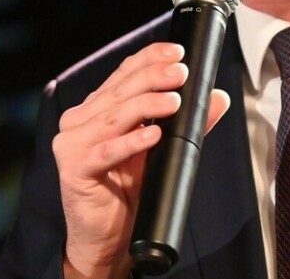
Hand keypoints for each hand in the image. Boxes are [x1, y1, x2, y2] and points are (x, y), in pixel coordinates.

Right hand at [52, 42, 230, 278]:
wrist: (106, 237)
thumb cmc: (128, 192)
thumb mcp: (162, 151)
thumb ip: (188, 125)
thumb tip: (217, 97)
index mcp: (97, 109)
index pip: (123, 73)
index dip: (149, 58)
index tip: (178, 52)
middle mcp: (80, 121)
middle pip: (120, 90)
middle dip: (153, 77)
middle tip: (181, 73)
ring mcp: (72, 144)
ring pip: (114, 116)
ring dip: (147, 105)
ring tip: (174, 101)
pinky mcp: (73, 169)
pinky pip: (105, 152)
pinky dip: (131, 143)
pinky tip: (153, 136)